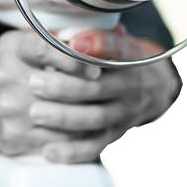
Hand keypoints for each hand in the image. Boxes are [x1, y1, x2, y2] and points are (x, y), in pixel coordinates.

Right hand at [0, 29, 98, 154]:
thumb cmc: (13, 68)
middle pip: (54, 85)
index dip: (73, 58)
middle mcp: (5, 77)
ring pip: (58, 115)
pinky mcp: (13, 135)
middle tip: (104, 90)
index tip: (95, 68)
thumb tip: (92, 41)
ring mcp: (7, 109)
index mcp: (10, 49)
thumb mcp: (23, 44)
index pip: (43, 48)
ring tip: (101, 109)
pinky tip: (87, 128)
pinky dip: (75, 135)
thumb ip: (52, 39)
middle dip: (85, 88)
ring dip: (85, 114)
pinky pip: (55, 139)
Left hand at [25, 25, 181, 162]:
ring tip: (35, 112)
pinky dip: (72, 151)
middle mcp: (130, 85)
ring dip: (63, 117)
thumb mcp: (113, 37)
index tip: (71, 43)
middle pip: (97, 88)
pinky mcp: (116, 134)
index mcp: (129, 55)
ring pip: (94, 118)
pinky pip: (95, 146)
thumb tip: (68, 36)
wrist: (153, 86)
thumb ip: (93, 34)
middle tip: (33, 82)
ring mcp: (124, 112)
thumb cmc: (120, 55)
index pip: (115, 49)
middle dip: (63, 87)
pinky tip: (48, 151)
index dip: (95, 45)